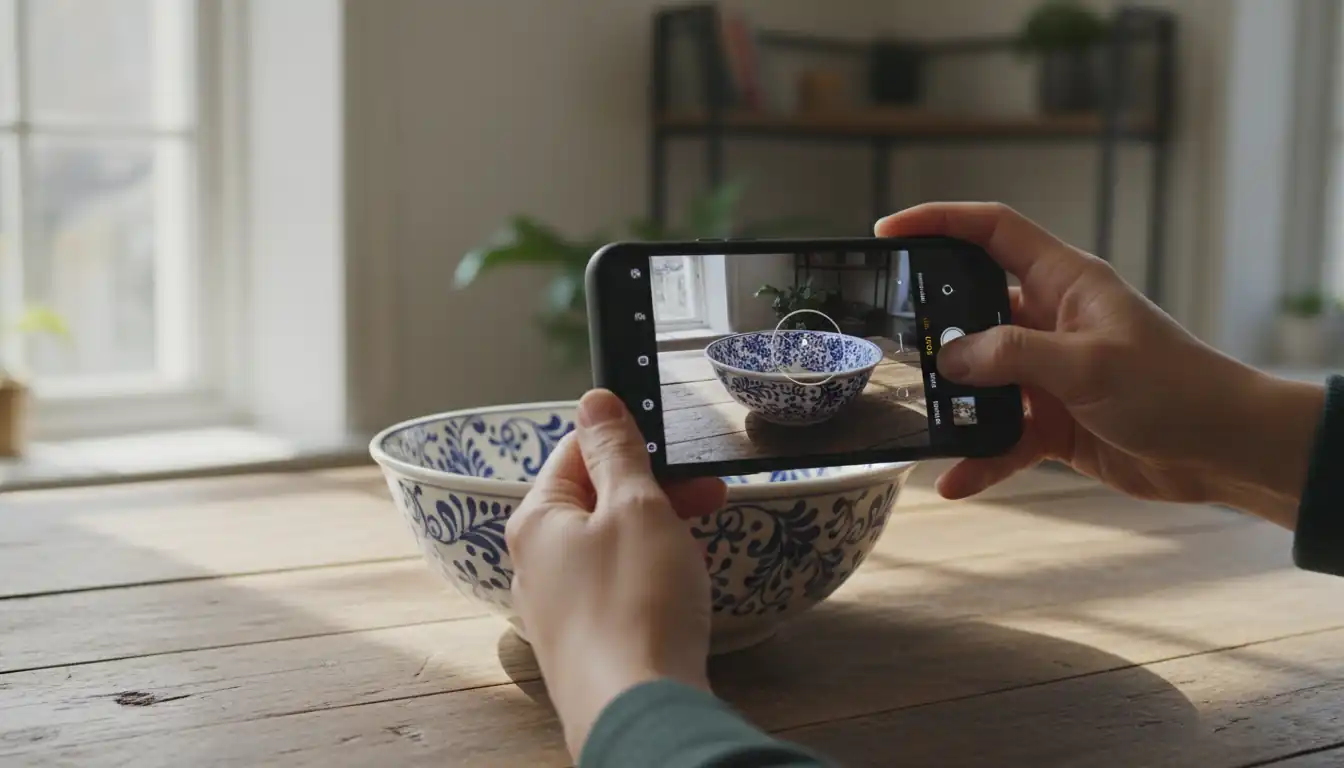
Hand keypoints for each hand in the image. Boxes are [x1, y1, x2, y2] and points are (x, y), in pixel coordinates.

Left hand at [505, 389, 726, 758]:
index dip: (631, 443)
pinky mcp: (585, 641)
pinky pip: (617, 588)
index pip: (577, 451)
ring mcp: (558, 606)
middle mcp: (536, 561)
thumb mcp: (636, 507)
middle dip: (657, 491)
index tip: (676, 449)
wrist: (639, 711)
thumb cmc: (636, 605)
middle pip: (596, 500)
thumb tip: (594, 401)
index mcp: (538, 519)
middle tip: (710, 494)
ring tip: (699, 545)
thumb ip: (617, 451)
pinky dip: (651, 576)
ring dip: (659, 532)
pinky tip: (680, 589)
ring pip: (610, 545)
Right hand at [876, 202, 1323, 527]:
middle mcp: (1052, 321)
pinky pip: (1003, 435)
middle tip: (891, 342)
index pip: (992, 232)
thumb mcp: (1088, 364)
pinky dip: (981, 457)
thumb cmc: (1175, 389)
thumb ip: (1013, 355)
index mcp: (1066, 282)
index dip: (940, 221)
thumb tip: (948, 360)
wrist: (1224, 450)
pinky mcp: (1054, 420)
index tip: (890, 230)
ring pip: (982, 379)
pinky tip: (956, 481)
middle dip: (934, 328)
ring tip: (922, 420)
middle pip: (974, 310)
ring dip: (955, 403)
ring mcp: (1050, 372)